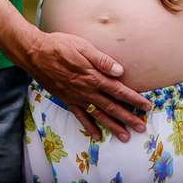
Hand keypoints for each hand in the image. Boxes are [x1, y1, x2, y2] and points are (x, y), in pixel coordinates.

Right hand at [25, 31, 151, 142]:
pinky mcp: (66, 100)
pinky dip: (89, 126)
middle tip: (141, 128)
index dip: (134, 99)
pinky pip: (80, 116)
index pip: (119, 91)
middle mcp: (87, 90)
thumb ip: (102, 60)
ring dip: (113, 126)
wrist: (35, 53)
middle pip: (112, 107)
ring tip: (125, 136)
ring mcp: (76, 97)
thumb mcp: (83, 47)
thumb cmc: (60, 45)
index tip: (146, 107)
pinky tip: (97, 135)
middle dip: (128, 118)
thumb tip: (120, 71)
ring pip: (98, 115)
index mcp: (93, 76)